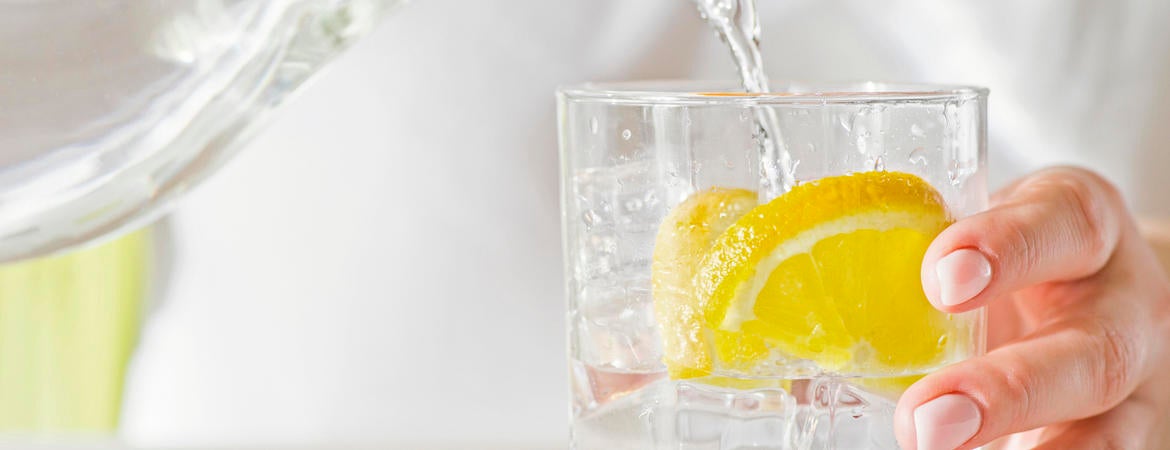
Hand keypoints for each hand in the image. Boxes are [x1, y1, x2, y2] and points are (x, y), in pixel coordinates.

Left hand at [895, 167, 1169, 448]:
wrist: (1085, 289)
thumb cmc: (1002, 258)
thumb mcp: (965, 238)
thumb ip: (891, 252)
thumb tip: (752, 281)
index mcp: (1075, 223)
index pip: (1062, 221)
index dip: (1008, 246)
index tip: (940, 277)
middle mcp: (1119, 299)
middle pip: (1096, 346)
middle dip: (1009, 388)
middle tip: (925, 418)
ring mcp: (1134, 376)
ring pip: (1108, 420)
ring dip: (1019, 439)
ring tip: (935, 449)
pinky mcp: (1124, 426)